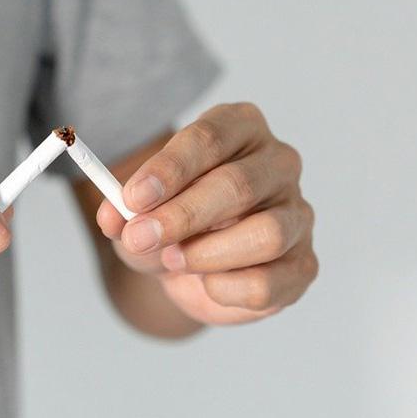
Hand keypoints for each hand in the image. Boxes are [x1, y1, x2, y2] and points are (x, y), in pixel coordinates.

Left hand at [97, 103, 316, 324]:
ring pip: (267, 234)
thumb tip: (113, 217)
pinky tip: (206, 283)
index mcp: (240, 128)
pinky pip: (269, 282)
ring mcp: (297, 214)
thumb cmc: (169, 221)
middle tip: (140, 237)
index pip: (210, 137)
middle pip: (238, 185)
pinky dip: (226, 289)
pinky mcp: (303, 264)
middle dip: (182, 216)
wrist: (187, 265)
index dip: (170, 168)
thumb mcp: (135, 212)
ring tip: (173, 260)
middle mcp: (277, 164)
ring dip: (208, 254)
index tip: (132, 198)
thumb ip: (121, 211)